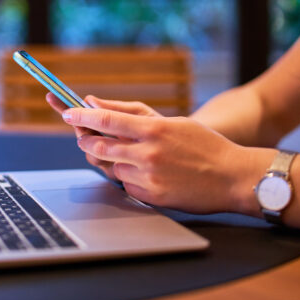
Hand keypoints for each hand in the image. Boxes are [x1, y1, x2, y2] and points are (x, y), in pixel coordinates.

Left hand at [61, 106, 260, 213]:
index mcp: (153, 129)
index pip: (104, 120)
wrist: (233, 177)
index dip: (79, 116)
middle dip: (88, 142)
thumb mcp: (172, 121)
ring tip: (137, 157)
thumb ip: (131, 112)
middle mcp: (148, 153)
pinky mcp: (151, 196)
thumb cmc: (204, 144)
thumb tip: (94, 102)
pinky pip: (126, 185)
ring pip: (111, 167)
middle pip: (98, 147)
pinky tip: (151, 174)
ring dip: (114, 161)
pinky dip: (130, 178)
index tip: (66, 113)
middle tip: (88, 138)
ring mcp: (148, 177)